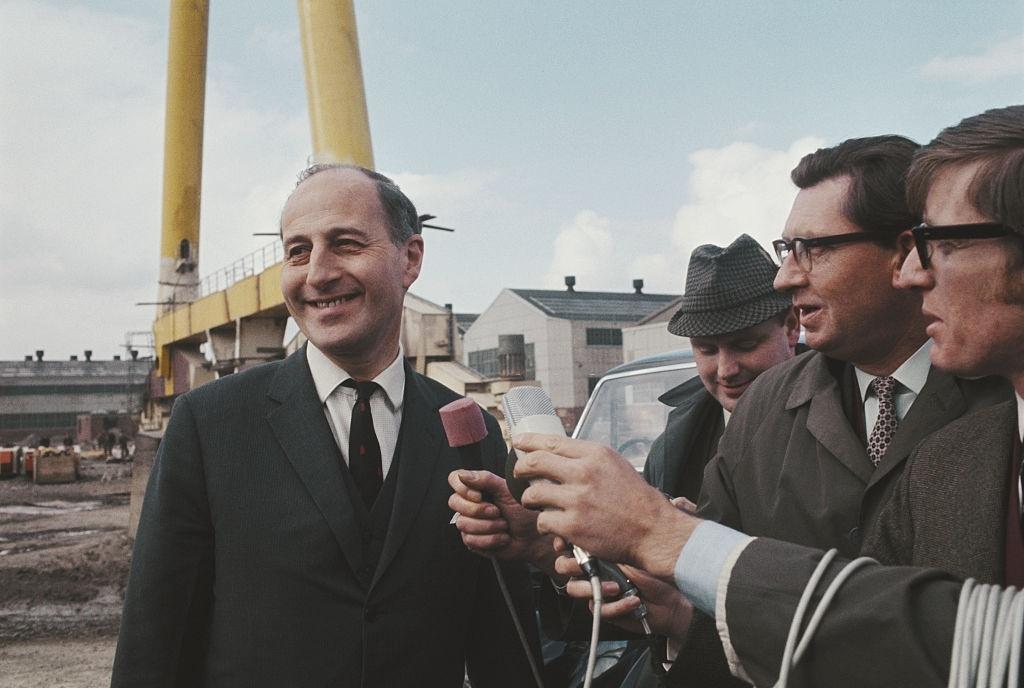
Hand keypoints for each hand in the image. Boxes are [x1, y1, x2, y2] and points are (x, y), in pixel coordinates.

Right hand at [447, 469, 558, 574]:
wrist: (533, 537)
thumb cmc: (524, 512)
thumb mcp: (508, 491)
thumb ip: (486, 479)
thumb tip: (463, 474)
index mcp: (478, 487)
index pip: (454, 479)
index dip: (463, 488)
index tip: (479, 495)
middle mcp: (470, 503)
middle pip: (454, 502)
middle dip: (478, 510)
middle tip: (497, 512)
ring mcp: (469, 522)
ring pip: (463, 523)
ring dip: (489, 526)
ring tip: (503, 525)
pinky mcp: (472, 540)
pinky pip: (471, 540)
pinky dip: (491, 539)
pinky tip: (502, 537)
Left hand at [512, 433, 699, 578]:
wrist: (653, 530)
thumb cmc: (635, 500)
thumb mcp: (615, 465)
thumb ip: (587, 458)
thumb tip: (558, 453)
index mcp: (595, 454)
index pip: (551, 442)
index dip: (529, 442)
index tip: (518, 442)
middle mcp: (584, 473)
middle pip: (534, 463)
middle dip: (520, 469)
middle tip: (519, 474)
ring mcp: (577, 500)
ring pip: (533, 494)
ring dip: (530, 500)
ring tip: (536, 503)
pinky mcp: (572, 526)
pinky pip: (543, 521)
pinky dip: (545, 524)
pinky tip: (552, 526)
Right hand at [552, 539, 693, 639]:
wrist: (673, 600)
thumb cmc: (657, 569)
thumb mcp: (632, 550)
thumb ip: (609, 542)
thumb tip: (588, 535)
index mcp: (598, 548)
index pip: (570, 542)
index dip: (563, 542)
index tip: (565, 543)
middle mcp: (595, 568)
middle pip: (564, 566)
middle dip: (572, 566)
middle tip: (586, 567)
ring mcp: (597, 588)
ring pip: (574, 589)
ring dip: (594, 588)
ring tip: (617, 588)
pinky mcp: (605, 608)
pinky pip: (598, 608)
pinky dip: (617, 606)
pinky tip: (633, 600)